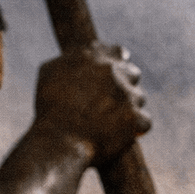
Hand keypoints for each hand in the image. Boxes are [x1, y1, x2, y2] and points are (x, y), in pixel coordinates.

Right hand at [34, 42, 150, 163]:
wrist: (58, 141)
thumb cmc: (49, 110)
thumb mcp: (49, 74)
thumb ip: (70, 60)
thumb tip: (81, 56)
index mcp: (92, 56)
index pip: (119, 52)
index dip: (119, 65)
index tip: (117, 75)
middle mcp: (111, 70)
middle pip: (133, 73)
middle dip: (126, 86)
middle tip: (115, 102)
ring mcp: (125, 93)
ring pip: (139, 97)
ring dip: (129, 108)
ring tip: (111, 122)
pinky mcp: (134, 117)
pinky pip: (145, 120)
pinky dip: (136, 128)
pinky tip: (125, 133)